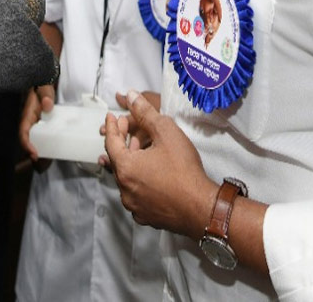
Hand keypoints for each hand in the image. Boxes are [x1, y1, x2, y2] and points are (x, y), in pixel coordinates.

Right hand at [19, 84, 55, 169]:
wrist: (43, 82)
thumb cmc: (42, 84)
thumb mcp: (43, 86)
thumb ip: (45, 93)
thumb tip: (47, 105)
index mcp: (28, 114)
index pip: (23, 132)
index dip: (27, 144)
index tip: (34, 154)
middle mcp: (30, 122)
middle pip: (28, 141)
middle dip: (32, 154)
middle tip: (42, 165)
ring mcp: (36, 124)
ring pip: (35, 141)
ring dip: (40, 151)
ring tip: (46, 163)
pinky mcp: (43, 125)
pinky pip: (43, 137)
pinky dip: (46, 145)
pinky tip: (54, 151)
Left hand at [101, 90, 216, 236]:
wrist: (202, 207)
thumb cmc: (184, 169)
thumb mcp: (166, 132)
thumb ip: (145, 112)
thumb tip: (131, 96)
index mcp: (125, 168)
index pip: (110, 142)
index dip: (112, 127)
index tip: (112, 116)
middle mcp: (124, 189)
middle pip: (117, 160)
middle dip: (122, 142)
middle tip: (127, 128)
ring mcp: (134, 205)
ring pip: (126, 178)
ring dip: (131, 161)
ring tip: (139, 148)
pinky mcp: (145, 216)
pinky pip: (136, 193)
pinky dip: (138, 180)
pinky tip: (149, 173)